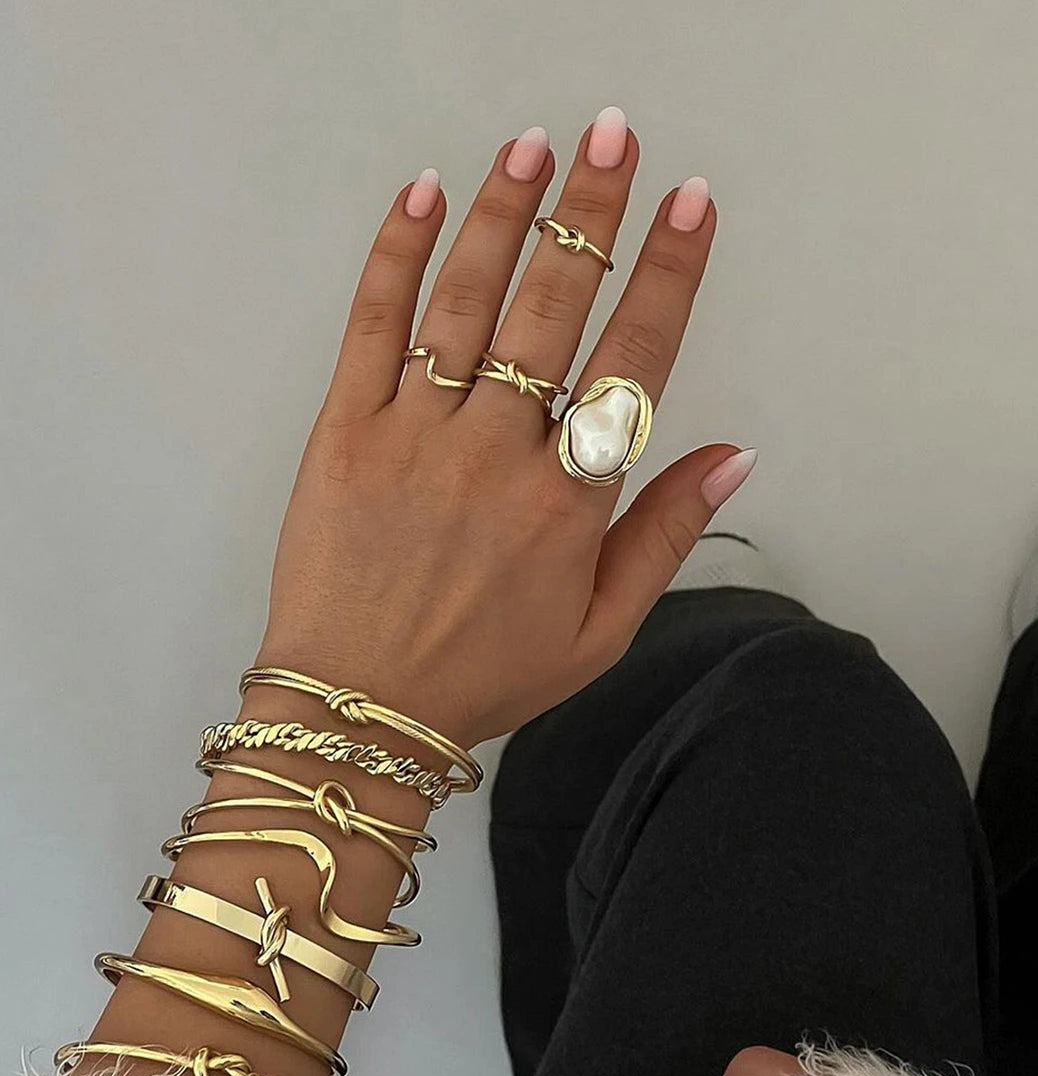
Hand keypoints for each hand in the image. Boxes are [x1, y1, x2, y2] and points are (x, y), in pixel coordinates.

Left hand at [256, 111, 753, 747]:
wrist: (360, 708)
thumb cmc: (483, 674)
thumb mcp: (600, 631)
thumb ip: (665, 539)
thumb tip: (732, 457)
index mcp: (568, 504)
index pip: (634, 363)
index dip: (666, 276)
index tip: (688, 207)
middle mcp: (496, 455)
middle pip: (554, 310)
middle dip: (591, 215)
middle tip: (615, 140)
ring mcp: (415, 436)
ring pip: (467, 303)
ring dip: (505, 217)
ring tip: (536, 149)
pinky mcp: (345, 432)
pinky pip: (373, 327)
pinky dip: (396, 257)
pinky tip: (423, 197)